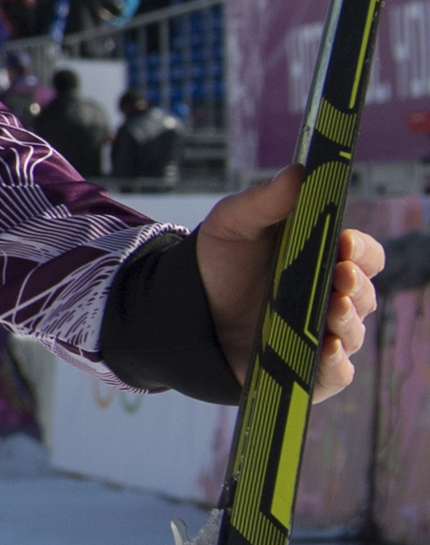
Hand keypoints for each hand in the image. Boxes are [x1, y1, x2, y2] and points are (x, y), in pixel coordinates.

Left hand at [192, 165, 383, 398]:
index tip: (344, 243)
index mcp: (323, 260)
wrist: (179, 312)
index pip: (364, 256)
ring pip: (354, 333)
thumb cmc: (216, 264)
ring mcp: (320, 335)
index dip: (361, 250)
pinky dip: (337, 365)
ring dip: (349, 322)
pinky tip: (329, 351)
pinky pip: (336, 374)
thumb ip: (263, 200)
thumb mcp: (232, 225)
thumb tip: (298, 171)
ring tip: (333, 310)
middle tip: (341, 278)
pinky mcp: (305, 370)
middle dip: (357, 286)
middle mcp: (330, 299)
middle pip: (365, 295)